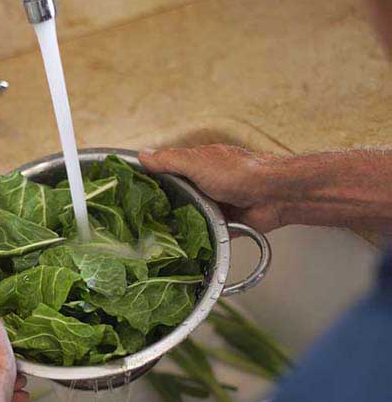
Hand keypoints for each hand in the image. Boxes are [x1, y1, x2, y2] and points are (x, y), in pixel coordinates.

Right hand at [138, 144, 284, 232]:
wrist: (274, 196)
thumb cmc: (238, 172)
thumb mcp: (196, 161)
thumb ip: (169, 160)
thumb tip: (142, 154)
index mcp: (195, 165)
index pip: (165, 171)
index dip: (148, 181)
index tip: (128, 192)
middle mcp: (203, 184)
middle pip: (174, 197)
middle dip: (160, 208)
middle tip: (138, 221)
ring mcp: (214, 205)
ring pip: (188, 218)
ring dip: (178, 226)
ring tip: (153, 238)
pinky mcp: (224, 225)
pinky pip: (204, 234)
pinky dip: (196, 240)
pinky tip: (180, 247)